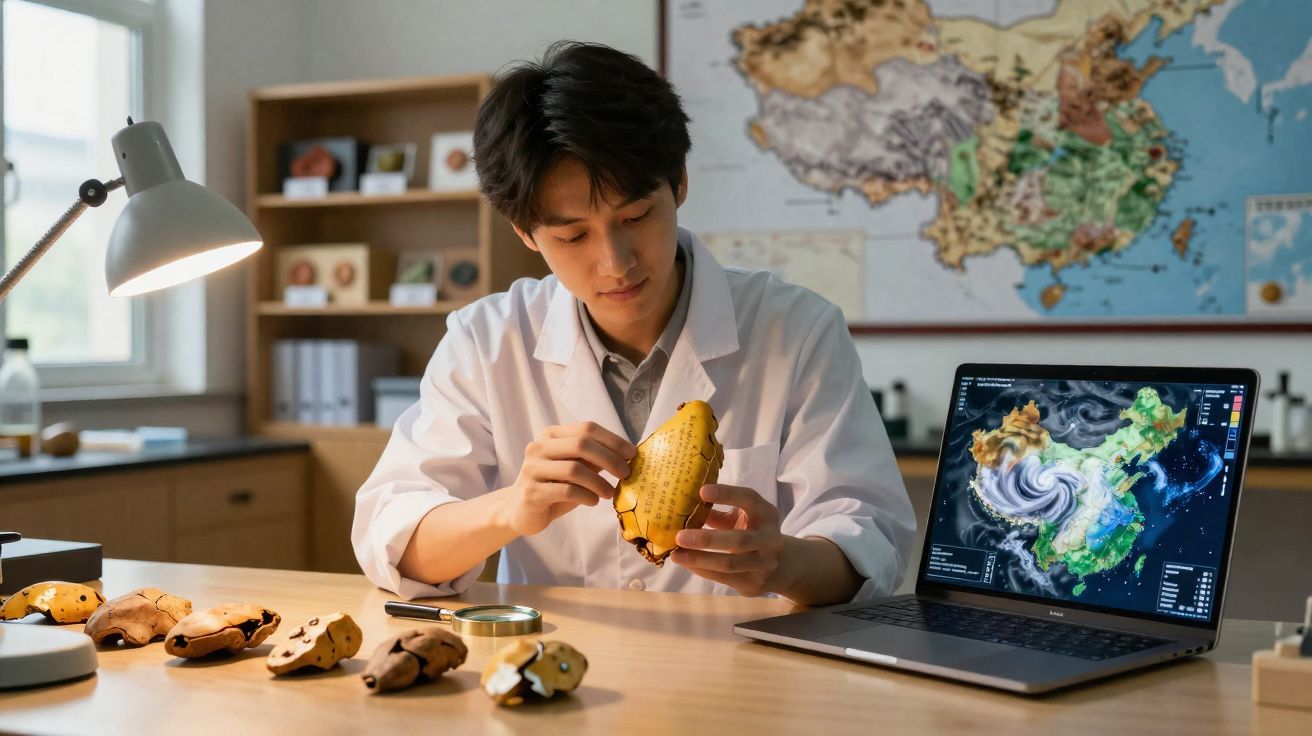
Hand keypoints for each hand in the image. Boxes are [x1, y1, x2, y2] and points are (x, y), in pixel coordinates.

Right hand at [500, 422, 634, 536]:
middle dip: (609, 458)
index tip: (632, 454)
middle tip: (626, 473)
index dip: (612, 439)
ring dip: (599, 482)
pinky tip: (594, 501)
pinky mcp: (531, 492)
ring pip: (574, 469)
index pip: (586, 428)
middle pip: (581, 444)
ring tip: (611, 493)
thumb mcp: (575, 468)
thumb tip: (627, 454)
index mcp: (551, 435)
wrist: (520, 510)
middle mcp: (539, 447)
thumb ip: (594, 459)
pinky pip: (565, 491)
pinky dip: (586, 496)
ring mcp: (532, 469)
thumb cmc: (554, 487)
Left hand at [671, 484, 790, 596]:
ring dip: (700, 559)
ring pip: (729, 564)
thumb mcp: (741, 518)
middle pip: (739, 540)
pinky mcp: (754, 584)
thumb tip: (683, 509)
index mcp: (767, 515)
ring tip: (676, 554)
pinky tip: (686, 564)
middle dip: (707, 539)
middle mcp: (770, 540)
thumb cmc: (752, 533)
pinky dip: (702, 570)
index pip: (750, 500)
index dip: (727, 494)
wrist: (781, 566)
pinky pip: (724, 578)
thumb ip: (717, 514)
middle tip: (680, 536)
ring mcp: (764, 565)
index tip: (702, 491)